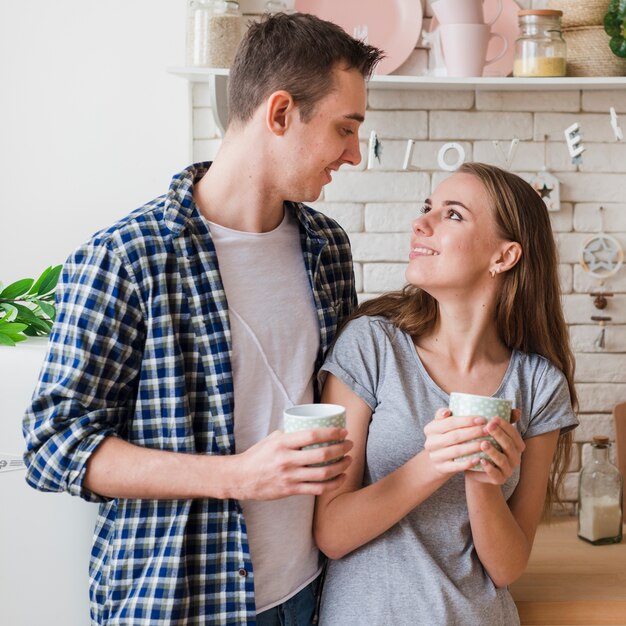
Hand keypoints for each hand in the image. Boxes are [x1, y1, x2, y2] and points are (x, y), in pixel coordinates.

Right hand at [234, 428, 352, 499]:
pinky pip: (317, 488)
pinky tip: (340, 478)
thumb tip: (310, 428)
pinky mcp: (291, 490)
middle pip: (321, 454)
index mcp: (282, 443)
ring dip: (340, 466)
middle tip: (349, 445)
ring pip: (323, 473)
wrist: (241, 478)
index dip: (331, 433)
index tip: (343, 431)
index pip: (312, 435)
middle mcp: (287, 460)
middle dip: (341, 449)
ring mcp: (289, 477)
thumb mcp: (271, 439)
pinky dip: (333, 484)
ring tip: (348, 460)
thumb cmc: (258, 456)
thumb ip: (290, 434)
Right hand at [423, 408, 488, 475]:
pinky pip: (456, 466)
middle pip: (455, 436)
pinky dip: (468, 463)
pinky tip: (479, 459)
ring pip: (457, 451)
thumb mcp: (440, 425)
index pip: (450, 422)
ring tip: (487, 443)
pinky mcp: (441, 468)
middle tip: (488, 430)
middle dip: (473, 432)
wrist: (437, 459)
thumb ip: (443, 415)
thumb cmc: (444, 437)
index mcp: (430, 429)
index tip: (482, 419)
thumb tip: (447, 411)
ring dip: (473, 446)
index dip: (467, 421)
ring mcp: (435, 456)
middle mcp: (430, 442)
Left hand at [465, 409, 524, 483]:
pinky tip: (481, 461)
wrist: (475, 468)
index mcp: (516, 445)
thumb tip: (517, 410)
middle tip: (487, 426)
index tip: (492, 418)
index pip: (513, 433)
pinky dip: (489, 468)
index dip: (505, 425)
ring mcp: (508, 469)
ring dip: (493, 451)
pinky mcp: (499, 480)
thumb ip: (502, 422)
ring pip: (503, 460)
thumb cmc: (485, 446)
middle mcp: (515, 457)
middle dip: (499, 435)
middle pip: (509, 445)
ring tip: (483, 443)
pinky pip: (495, 474)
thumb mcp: (492, 433)